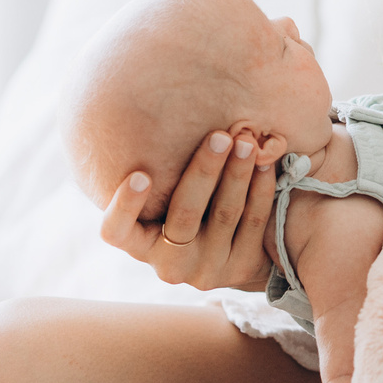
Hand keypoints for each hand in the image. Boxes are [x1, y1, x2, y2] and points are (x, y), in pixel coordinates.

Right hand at [97, 125, 285, 290]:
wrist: (235, 255)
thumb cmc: (188, 210)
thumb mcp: (164, 203)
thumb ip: (160, 178)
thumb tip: (161, 113)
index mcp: (140, 245)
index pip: (116, 232)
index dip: (124, 205)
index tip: (141, 174)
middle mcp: (169, 264)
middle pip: (184, 213)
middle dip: (204, 170)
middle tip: (220, 136)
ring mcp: (206, 270)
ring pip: (223, 214)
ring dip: (237, 173)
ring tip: (247, 142)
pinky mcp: (240, 268)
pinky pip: (252, 222)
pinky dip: (259, 189)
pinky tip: (265, 163)